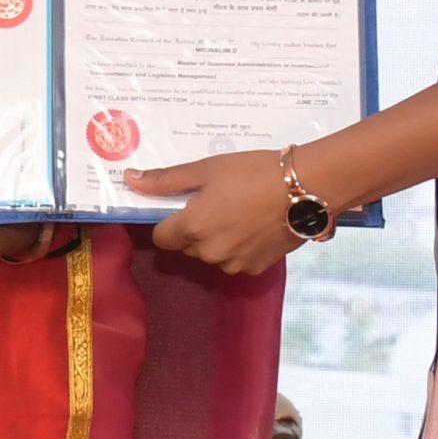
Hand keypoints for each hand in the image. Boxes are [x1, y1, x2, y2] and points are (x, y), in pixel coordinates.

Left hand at [124, 150, 298, 275]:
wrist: (307, 188)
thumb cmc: (255, 172)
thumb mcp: (208, 169)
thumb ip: (167, 180)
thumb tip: (130, 180)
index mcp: (193, 228)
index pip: (162, 237)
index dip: (170, 221)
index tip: (186, 206)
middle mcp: (210, 252)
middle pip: (188, 247)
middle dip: (195, 229)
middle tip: (218, 203)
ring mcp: (234, 264)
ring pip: (213, 255)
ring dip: (218, 240)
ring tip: (241, 213)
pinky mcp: (256, 268)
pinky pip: (236, 261)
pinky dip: (240, 248)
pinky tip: (256, 226)